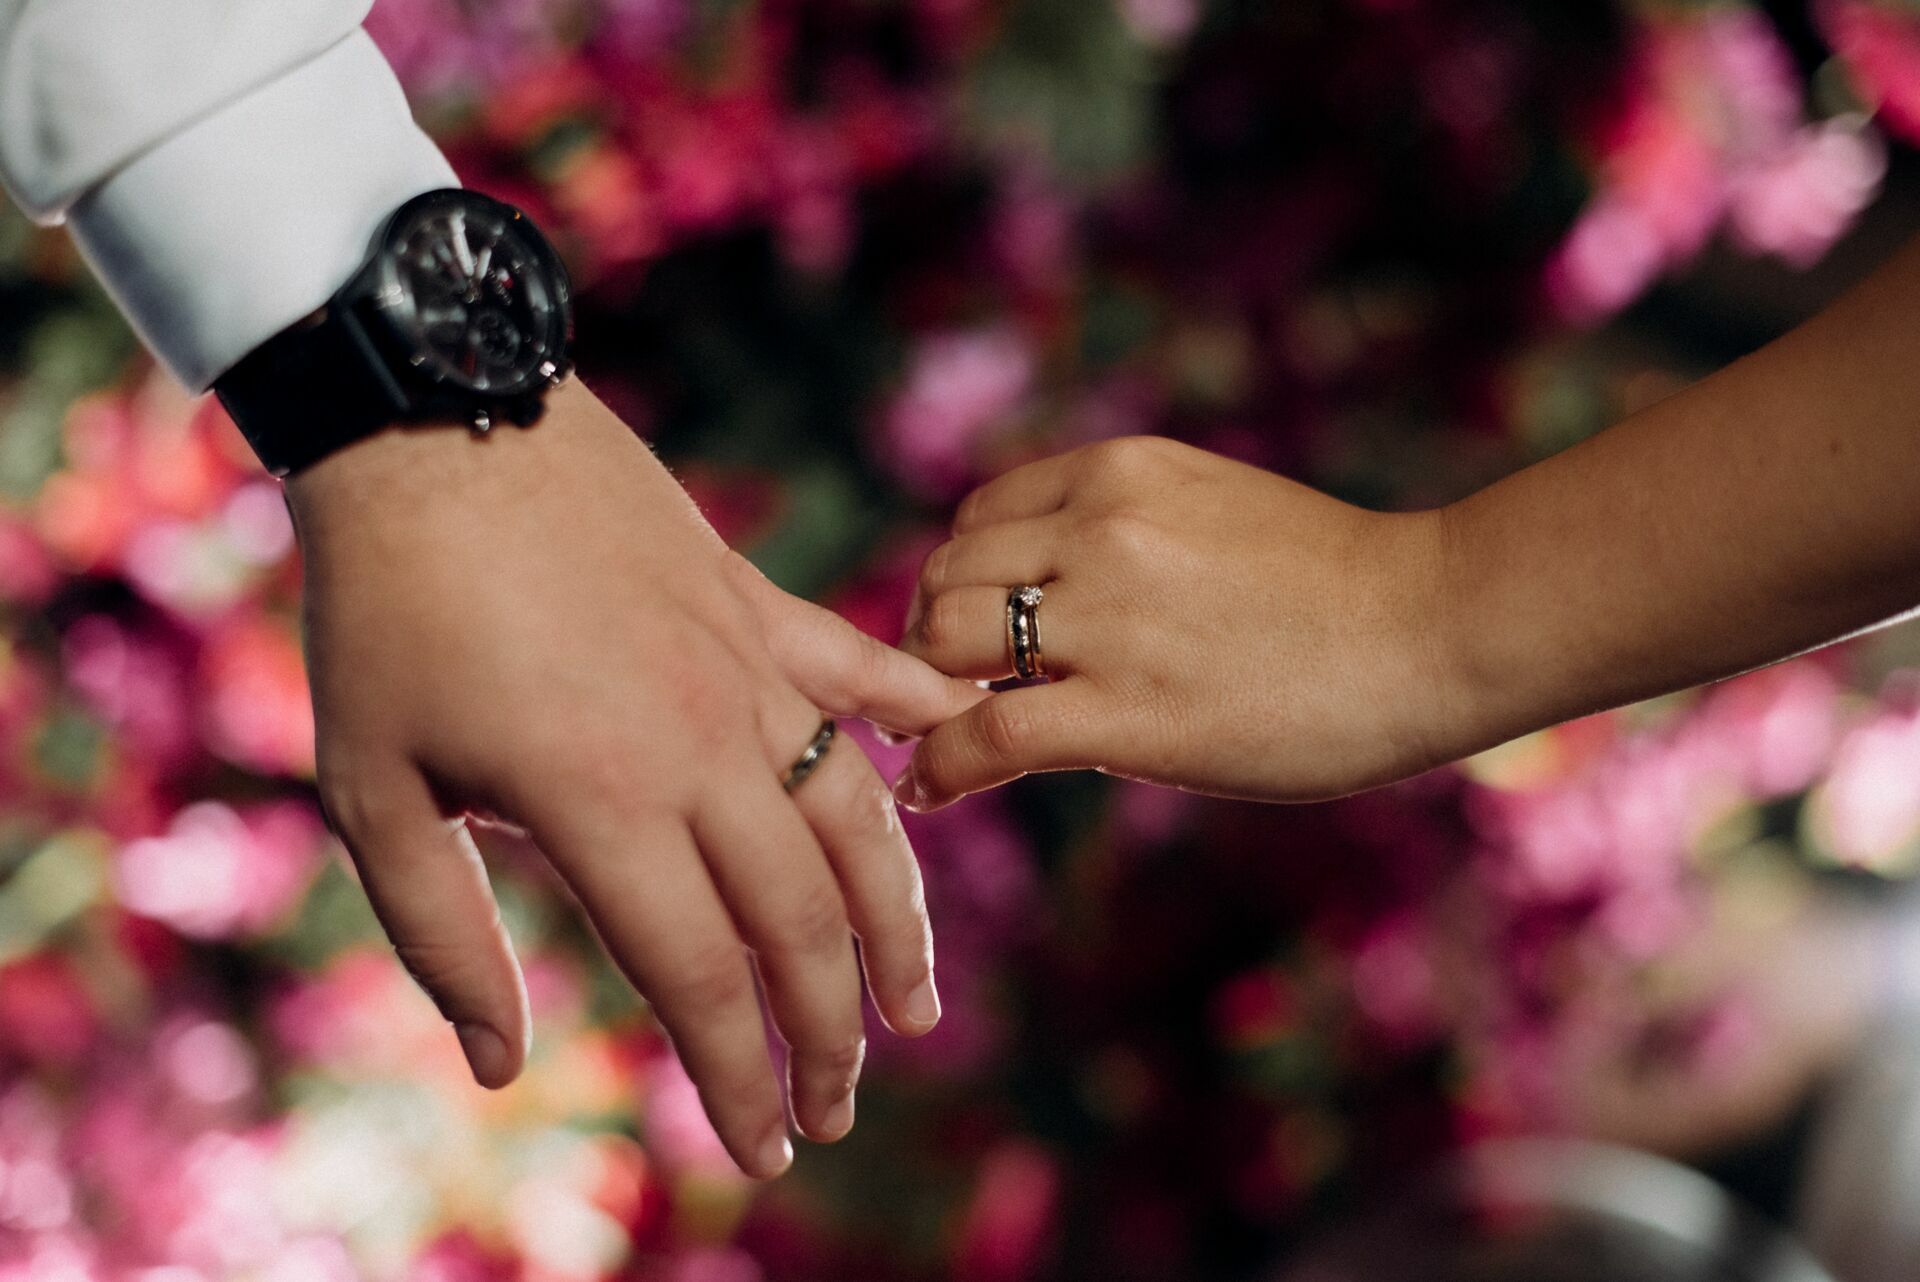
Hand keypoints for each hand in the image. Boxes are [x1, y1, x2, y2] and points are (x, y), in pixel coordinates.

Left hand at [284, 381, 983, 1177]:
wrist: (434, 422)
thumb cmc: (385, 615)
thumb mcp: (372, 790)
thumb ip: (442, 937)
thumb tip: (500, 1065)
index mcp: (604, 803)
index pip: (707, 977)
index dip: (745, 1078)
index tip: (769, 1149)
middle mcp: (704, 746)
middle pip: (801, 922)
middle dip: (830, 1034)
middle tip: (838, 1105)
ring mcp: (746, 669)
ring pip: (859, 820)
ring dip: (896, 923)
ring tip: (917, 1001)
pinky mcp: (758, 603)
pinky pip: (857, 672)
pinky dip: (913, 710)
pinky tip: (950, 743)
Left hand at [893, 437, 1459, 810]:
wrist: (1436, 628)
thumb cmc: (1342, 583)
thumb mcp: (1212, 508)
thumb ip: (1125, 530)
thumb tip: (1046, 592)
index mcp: (1119, 472)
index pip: (982, 516)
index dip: (963, 578)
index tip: (971, 628)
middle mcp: (1099, 530)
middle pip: (947, 575)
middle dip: (933, 636)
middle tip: (948, 688)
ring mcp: (1108, 620)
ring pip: (945, 645)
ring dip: (927, 694)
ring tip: (940, 733)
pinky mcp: (1126, 713)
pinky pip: (985, 736)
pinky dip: (939, 768)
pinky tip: (929, 791)